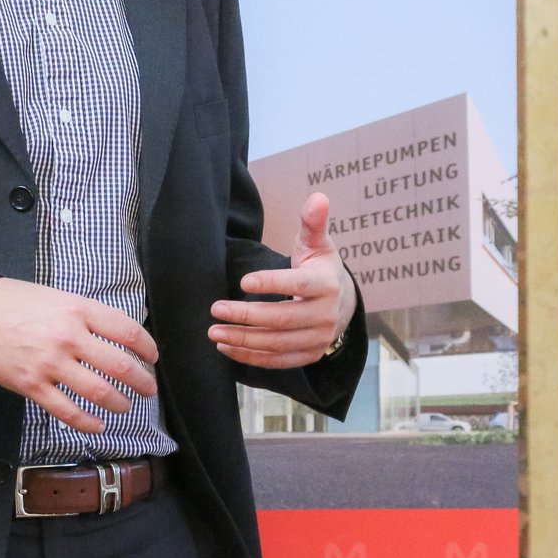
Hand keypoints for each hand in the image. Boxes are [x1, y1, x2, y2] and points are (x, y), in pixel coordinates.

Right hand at [0, 277, 159, 433]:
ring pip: (99, 392)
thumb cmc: (11, 302)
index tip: (152, 357)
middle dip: (142, 381)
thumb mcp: (54, 295)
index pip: (127, 331)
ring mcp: (51, 364)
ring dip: (120, 403)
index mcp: (77, 309)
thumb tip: (112, 335)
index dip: (148, 347)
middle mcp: (69, 336)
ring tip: (125, 406)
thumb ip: (83, 314)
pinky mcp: (33, 386)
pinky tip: (98, 424)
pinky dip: (89, 422)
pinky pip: (68, 412)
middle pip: (120, 365)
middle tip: (148, 388)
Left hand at [209, 191, 356, 368]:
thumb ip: (313, 223)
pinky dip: (251, 357)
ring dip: (243, 340)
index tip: (242, 281)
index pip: (297, 285)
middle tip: (216, 309)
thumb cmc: (321, 269)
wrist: (343, 304)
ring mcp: (317, 339)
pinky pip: (278, 361)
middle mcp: (324, 316)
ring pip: (277, 343)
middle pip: (282, 319)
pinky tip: (227, 348)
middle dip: (246, 316)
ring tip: (214, 331)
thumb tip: (318, 197)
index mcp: (326, 285)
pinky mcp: (309, 356)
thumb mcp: (318, 245)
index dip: (271, 284)